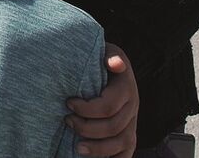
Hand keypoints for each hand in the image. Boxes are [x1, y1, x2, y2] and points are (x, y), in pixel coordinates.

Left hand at [66, 43, 138, 157]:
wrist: (112, 67)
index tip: (68, 103)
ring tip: (77, 147)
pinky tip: (92, 157)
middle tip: (67, 120)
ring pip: (121, 143)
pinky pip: (126, 153)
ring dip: (98, 149)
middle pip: (112, 127)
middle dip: (86, 127)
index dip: (86, 109)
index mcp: (126, 88)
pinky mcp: (129, 135)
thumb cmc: (101, 60)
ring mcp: (132, 123)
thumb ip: (109, 56)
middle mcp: (132, 107)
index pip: (108, 106)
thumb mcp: (106, 51)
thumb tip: (114, 63)